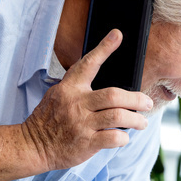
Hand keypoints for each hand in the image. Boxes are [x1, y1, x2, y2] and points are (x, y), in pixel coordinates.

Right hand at [21, 29, 153, 171]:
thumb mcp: (58, 95)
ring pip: (118, 116)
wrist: (33, 145)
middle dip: (137, 99)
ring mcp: (81, 124)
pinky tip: (124, 136)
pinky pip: (113, 137)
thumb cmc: (50, 120)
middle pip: (114, 95)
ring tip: (142, 122)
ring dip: (136, 119)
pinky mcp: (85, 143)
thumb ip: (79, 87)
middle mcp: (76, 103)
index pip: (88, 63)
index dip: (104, 48)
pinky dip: (123, 137)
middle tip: (147, 103)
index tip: (117, 35)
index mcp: (70, 88)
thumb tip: (107, 82)